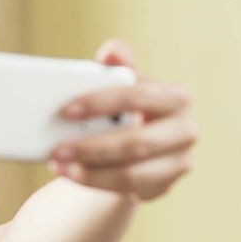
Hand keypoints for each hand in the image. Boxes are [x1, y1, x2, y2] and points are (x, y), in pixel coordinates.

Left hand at [49, 39, 196, 199]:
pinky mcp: (164, 186)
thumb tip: (111, 52)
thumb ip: (118, 66)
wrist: (137, 146)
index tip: (66, 110)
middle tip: (56, 149)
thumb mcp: (122, 85)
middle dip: (92, 147)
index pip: (135, 96)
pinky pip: (128, 190)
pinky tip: (71, 176)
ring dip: (90, 172)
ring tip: (58, 166)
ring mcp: (179, 162)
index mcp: (175, 98)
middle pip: (136, 143)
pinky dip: (96, 183)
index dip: (100, 103)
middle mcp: (184, 130)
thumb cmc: (127, 107)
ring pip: (132, 173)